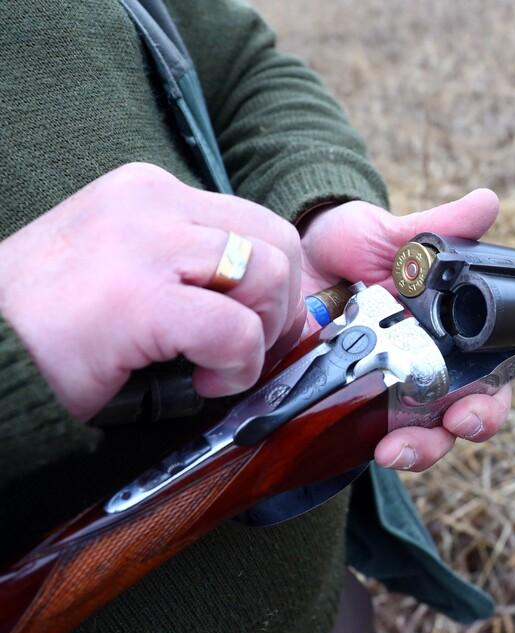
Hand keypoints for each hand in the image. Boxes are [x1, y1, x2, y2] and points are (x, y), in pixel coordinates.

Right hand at [0, 163, 305, 419]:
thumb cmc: (49, 325)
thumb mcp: (130, 272)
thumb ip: (198, 273)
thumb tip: (290, 309)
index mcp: (148, 192)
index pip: (255, 224)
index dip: (275, 285)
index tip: (257, 327)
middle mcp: (150, 202)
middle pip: (277, 241)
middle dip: (281, 306)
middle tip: (248, 349)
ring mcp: (143, 244)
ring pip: (269, 275)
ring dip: (261, 335)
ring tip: (218, 364)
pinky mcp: (136, 298)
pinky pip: (235, 330)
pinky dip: (238, 366)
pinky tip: (204, 382)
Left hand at [299, 190, 511, 471]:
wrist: (292, 258)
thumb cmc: (353, 246)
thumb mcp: (394, 236)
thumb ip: (442, 227)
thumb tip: (487, 202)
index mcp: (451, 338)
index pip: (489, 381)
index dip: (490, 404)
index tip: (475, 409)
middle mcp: (426, 371)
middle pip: (458, 419)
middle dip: (458, 432)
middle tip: (450, 427)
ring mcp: (386, 393)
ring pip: (416, 439)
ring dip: (415, 452)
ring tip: (394, 452)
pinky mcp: (344, 404)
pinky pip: (361, 438)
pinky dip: (366, 446)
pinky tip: (362, 446)